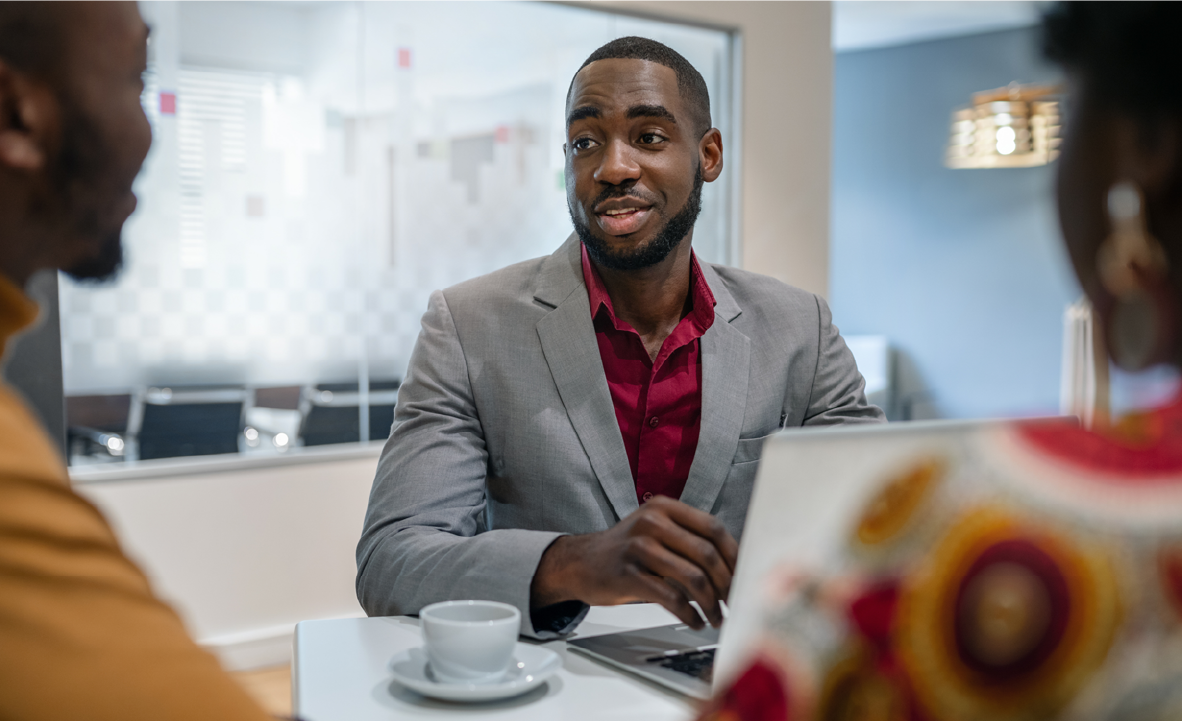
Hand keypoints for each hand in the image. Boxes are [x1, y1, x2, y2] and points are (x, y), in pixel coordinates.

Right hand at [530, 496, 738, 628]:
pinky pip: (670, 597)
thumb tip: (733, 566)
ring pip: (692, 578)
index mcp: (664, 508)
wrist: (580, 563)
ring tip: (715, 617)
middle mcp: (652, 522)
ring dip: (710, 603)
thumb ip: (688, 540)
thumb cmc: (627, 551)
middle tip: (733, 602)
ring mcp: (638, 547)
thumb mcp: (655, 531)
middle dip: (726, 583)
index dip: (734, 555)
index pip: (713, 528)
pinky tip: (693, 621)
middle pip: (706, 554)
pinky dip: (688, 614)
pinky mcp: (628, 575)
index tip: (743, 576)